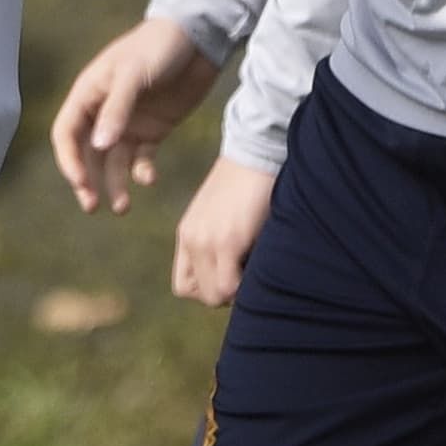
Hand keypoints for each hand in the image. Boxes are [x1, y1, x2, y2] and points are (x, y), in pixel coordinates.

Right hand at [53, 16, 218, 213]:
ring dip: (114, 184)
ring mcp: (128, 122)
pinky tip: (149, 180)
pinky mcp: (153, 130)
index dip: (69, 159)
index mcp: (89, 93)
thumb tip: (98, 147)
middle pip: (86, 153)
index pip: (67, 133)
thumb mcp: (134, 74)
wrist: (200, 39)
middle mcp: (104, 111)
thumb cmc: (159, 46)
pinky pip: (140, 159)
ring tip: (123, 207)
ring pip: (113, 162)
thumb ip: (117, 110)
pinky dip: (141, 172)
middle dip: (87, 180)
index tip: (80, 183)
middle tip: (93, 206)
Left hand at [171, 153, 274, 309]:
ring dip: (237, 291)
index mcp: (188, 233)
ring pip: (214, 295)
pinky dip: (246, 286)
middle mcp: (191, 239)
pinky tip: (261, 264)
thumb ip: (218, 240)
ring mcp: (207, 241)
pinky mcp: (228, 241)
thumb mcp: (222, 214)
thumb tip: (238, 272)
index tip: (232, 276)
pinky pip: (230, 286)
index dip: (208, 289)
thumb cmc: (249, 182)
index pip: (184, 285)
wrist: (257, 150)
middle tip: (248, 275)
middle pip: (198, 294)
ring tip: (256, 268)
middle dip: (225, 293)